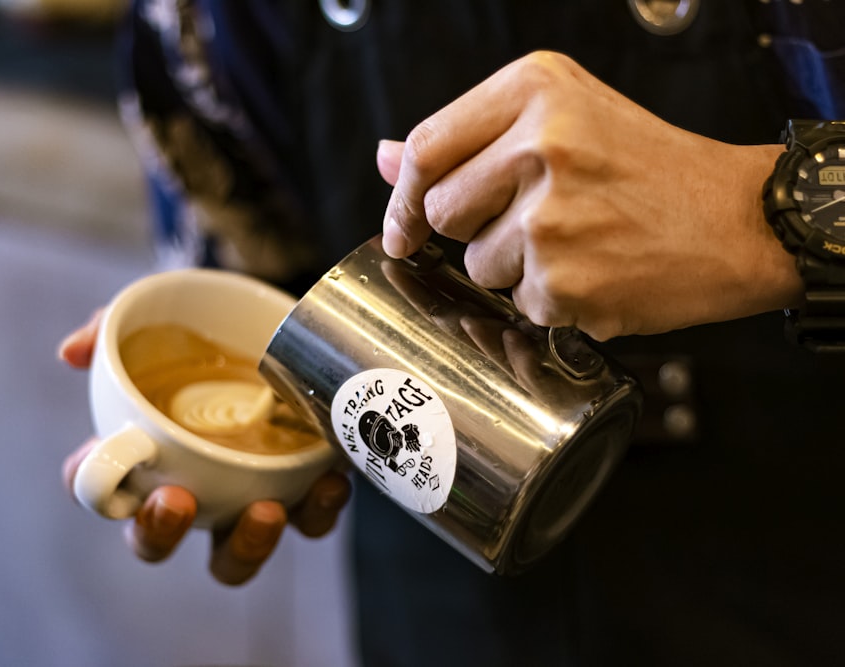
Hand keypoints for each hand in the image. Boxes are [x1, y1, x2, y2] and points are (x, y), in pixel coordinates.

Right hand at [58, 309, 351, 584]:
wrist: (274, 323)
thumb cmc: (200, 332)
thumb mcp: (152, 318)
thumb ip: (108, 330)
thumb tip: (72, 352)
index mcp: (139, 453)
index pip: (96, 486)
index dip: (95, 486)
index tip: (111, 459)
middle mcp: (186, 488)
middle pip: (156, 541)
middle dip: (160, 533)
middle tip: (179, 502)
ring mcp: (241, 496)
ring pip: (234, 554)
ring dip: (247, 544)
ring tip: (265, 510)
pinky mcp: (298, 488)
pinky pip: (308, 520)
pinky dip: (319, 509)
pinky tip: (328, 481)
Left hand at [377, 51, 802, 340]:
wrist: (739, 221)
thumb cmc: (653, 168)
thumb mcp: (567, 117)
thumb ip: (472, 137)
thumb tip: (386, 157)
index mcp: (536, 90)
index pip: (426, 149)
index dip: (404, 197)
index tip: (405, 226)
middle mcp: (540, 146)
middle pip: (442, 211)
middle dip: (473, 230)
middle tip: (534, 223)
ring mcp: (550, 217)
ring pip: (478, 265)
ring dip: (514, 269)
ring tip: (578, 244)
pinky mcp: (564, 280)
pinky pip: (519, 304)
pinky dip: (550, 301)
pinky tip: (594, 273)